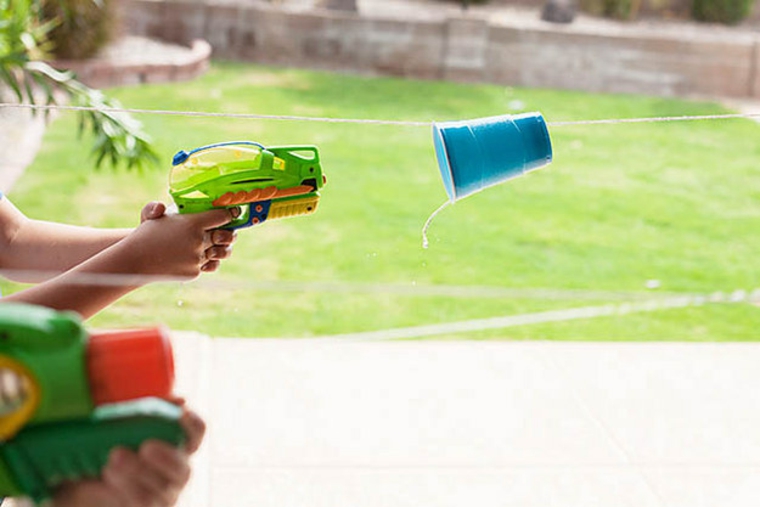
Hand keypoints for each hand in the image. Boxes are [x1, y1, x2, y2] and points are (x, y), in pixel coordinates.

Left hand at [50, 408, 205, 506]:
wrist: (78, 479)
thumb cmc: (105, 446)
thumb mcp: (120, 423)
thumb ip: (144, 411)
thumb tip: (179, 399)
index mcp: (175, 443)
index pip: (196, 433)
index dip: (193, 423)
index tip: (181, 412)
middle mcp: (175, 470)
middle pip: (183, 468)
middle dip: (166, 458)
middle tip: (145, 446)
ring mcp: (162, 495)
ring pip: (161, 489)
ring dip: (138, 472)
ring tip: (113, 459)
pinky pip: (143, 501)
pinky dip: (126, 488)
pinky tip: (108, 475)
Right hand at [126, 201, 236, 277]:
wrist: (136, 261)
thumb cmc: (145, 235)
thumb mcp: (152, 216)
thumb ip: (159, 206)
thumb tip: (162, 207)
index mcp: (192, 223)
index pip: (223, 217)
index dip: (230, 213)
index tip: (234, 212)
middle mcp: (198, 241)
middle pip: (226, 236)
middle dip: (229, 233)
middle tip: (228, 230)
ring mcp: (197, 258)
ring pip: (220, 252)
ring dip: (221, 248)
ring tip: (217, 244)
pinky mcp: (195, 272)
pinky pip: (209, 265)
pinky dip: (207, 260)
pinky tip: (202, 255)